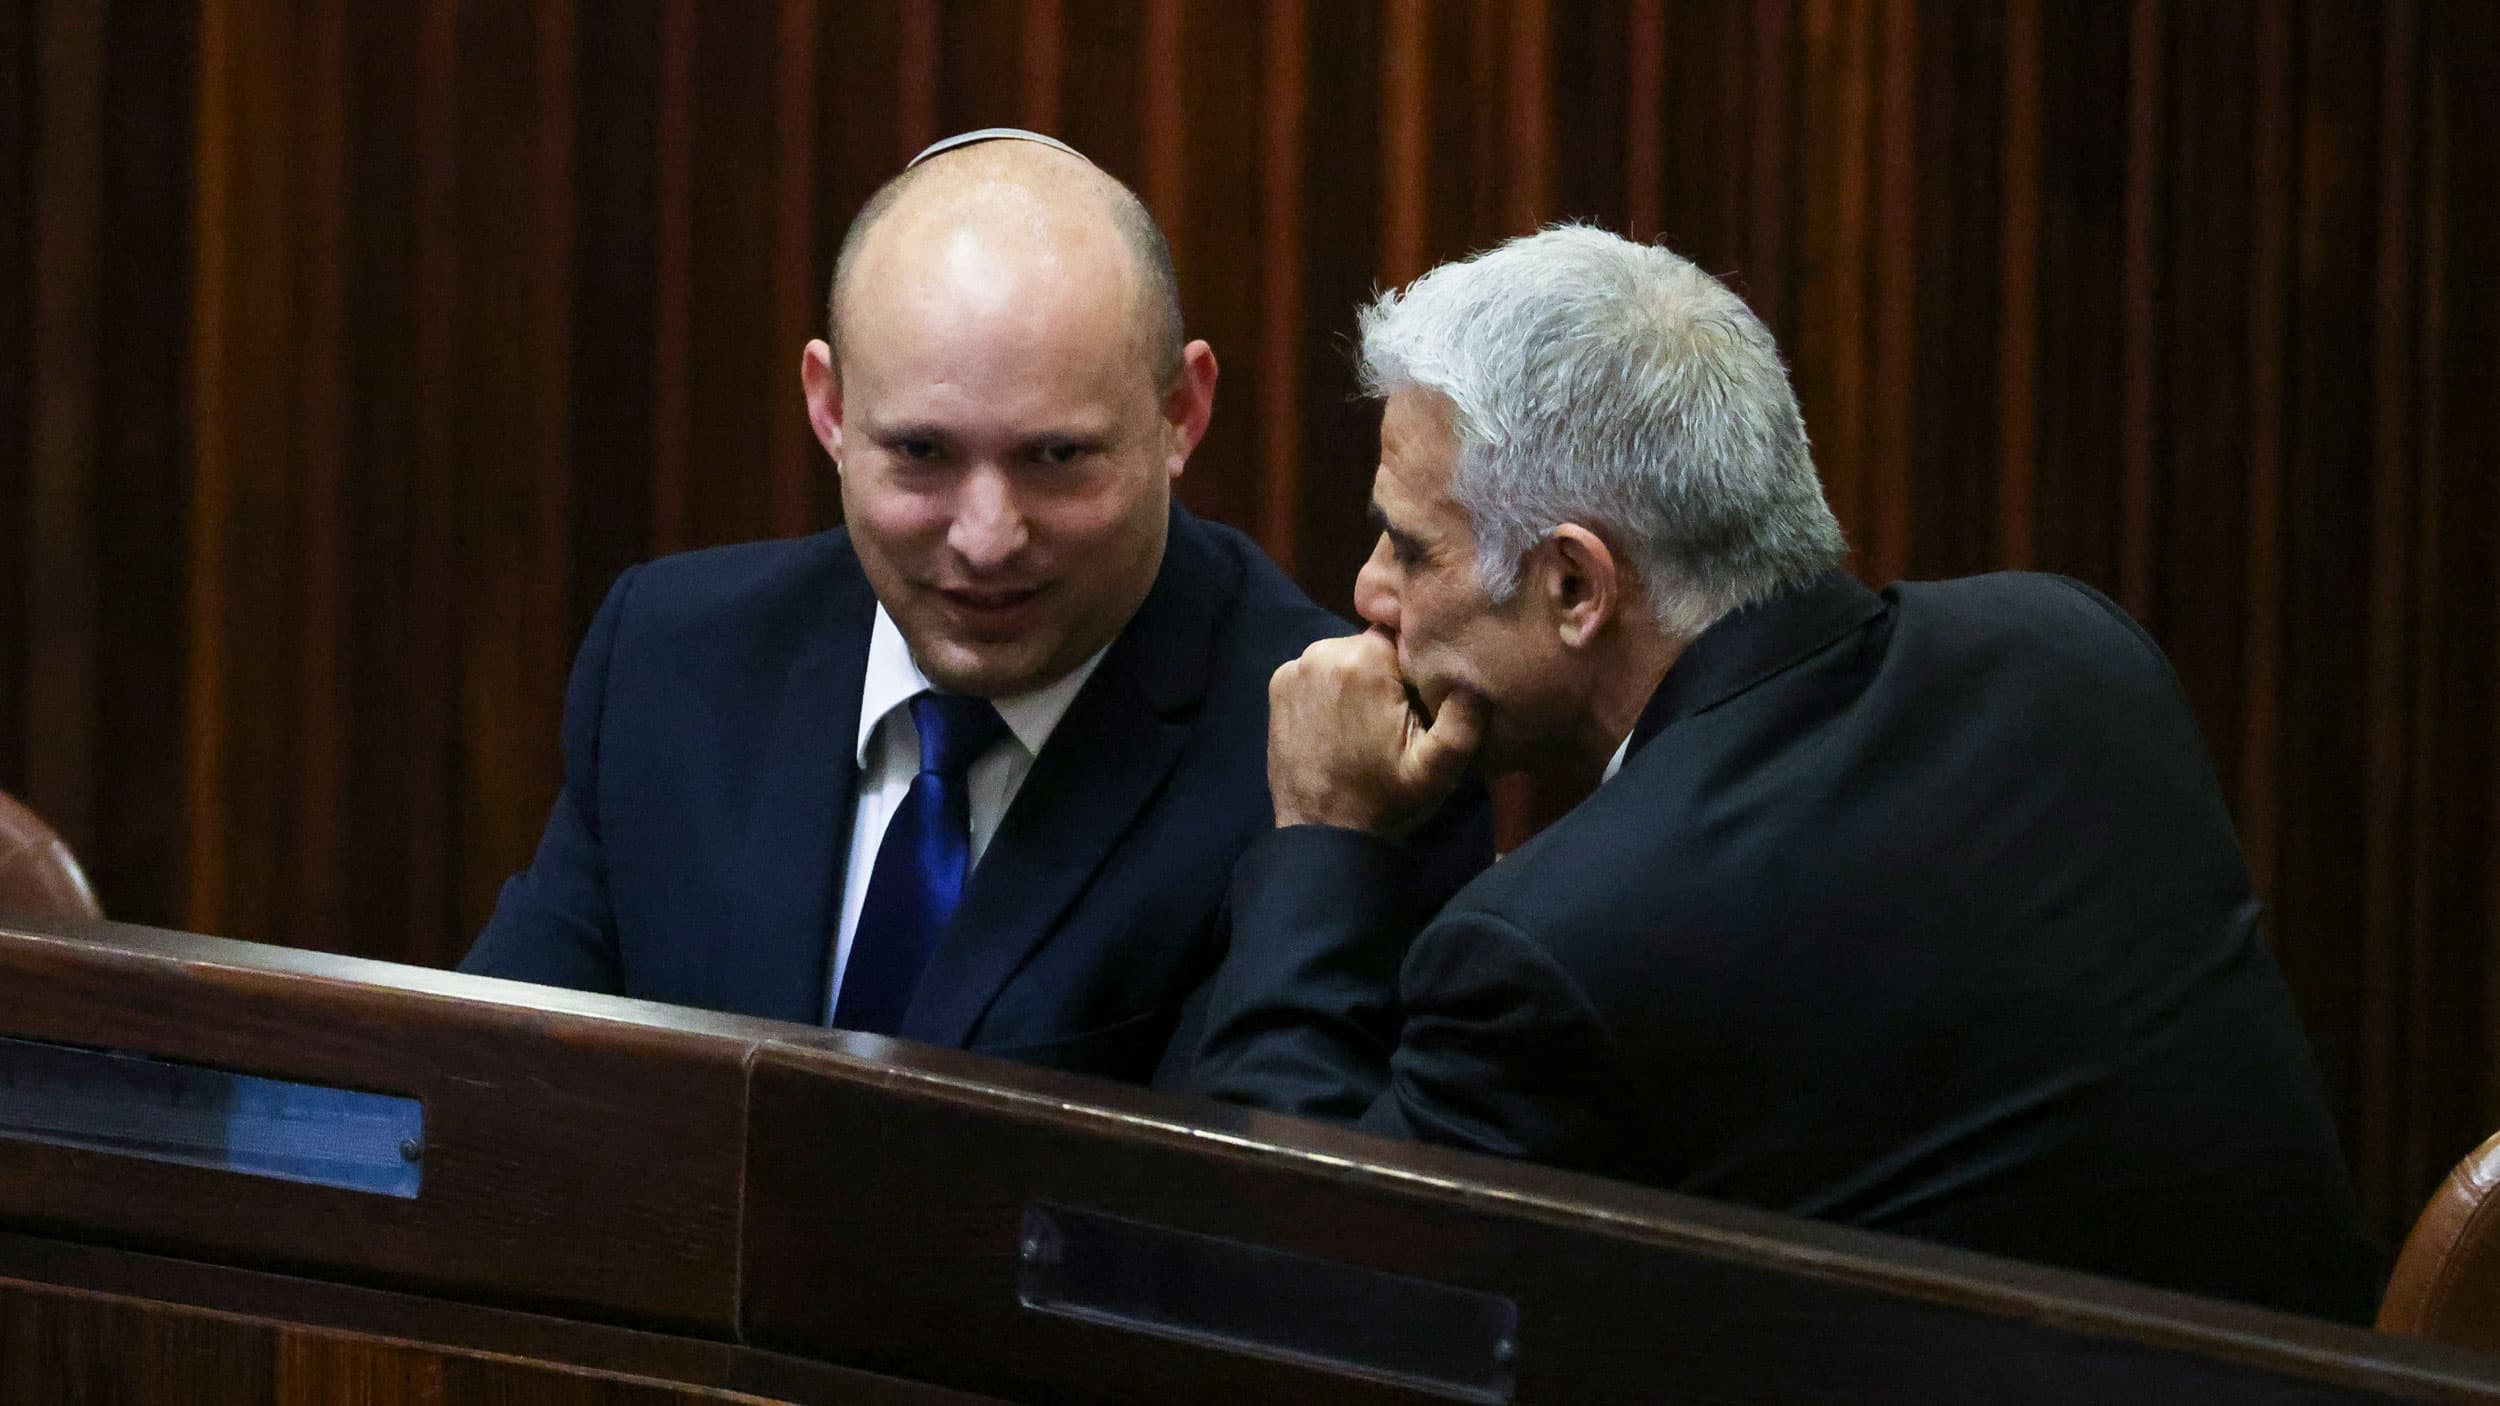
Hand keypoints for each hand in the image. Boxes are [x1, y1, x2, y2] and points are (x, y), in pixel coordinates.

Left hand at [1267, 631, 1487, 837]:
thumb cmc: (1386, 800)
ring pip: (1346, 656)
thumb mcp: (1439, 768)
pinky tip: (1341, 723)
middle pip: (1373, 644)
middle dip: (1389, 672)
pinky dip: (1332, 688)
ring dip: (1360, 679)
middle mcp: (1323, 651)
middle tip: (1399, 716)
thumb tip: (1475, 674)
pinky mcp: (1277, 686)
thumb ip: (1465, 717)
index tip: (1423, 697)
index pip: (1404, 633)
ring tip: (1370, 722)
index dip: (1418, 663)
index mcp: (1364, 659)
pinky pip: (1319, 672)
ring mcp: (1295, 668)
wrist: (1323, 836)